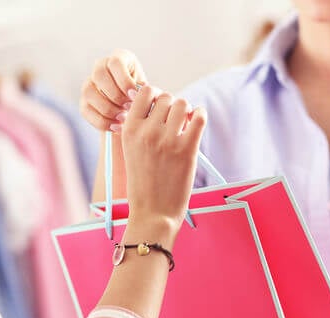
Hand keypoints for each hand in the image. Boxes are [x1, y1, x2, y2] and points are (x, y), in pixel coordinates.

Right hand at [80, 50, 147, 132]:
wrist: (133, 111)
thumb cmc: (143, 97)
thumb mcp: (146, 90)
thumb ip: (143, 90)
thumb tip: (138, 95)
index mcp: (119, 58)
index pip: (115, 63)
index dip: (124, 80)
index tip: (134, 96)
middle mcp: (100, 67)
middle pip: (99, 74)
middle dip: (115, 95)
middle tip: (128, 107)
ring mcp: (89, 83)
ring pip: (89, 92)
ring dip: (107, 108)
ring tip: (123, 118)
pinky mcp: (84, 101)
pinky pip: (86, 110)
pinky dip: (102, 121)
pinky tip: (116, 126)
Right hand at [121, 86, 206, 237]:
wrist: (153, 213)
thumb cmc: (143, 183)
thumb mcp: (131, 151)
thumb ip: (141, 127)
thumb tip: (160, 101)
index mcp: (129, 130)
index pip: (145, 92)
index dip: (155, 97)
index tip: (159, 110)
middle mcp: (147, 132)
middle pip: (166, 97)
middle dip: (172, 107)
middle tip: (174, 123)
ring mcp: (167, 141)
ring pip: (183, 104)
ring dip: (186, 111)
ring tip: (184, 126)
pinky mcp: (186, 150)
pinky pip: (199, 117)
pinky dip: (200, 115)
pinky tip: (196, 125)